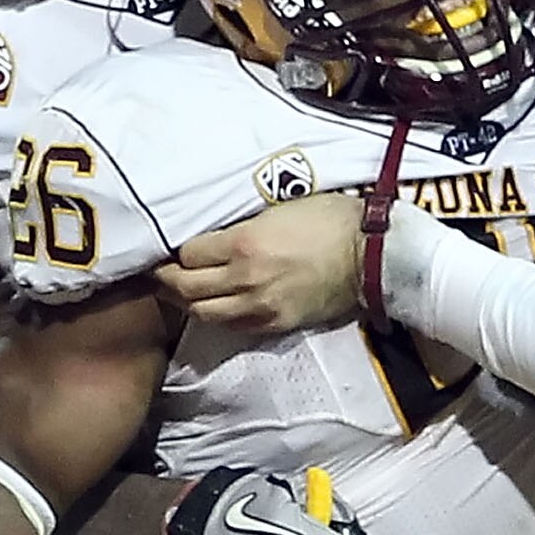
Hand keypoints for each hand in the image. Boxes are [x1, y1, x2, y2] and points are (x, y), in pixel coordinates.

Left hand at [158, 196, 367, 334]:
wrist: (371, 255)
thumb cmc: (330, 220)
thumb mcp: (279, 208)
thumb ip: (241, 226)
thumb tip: (213, 236)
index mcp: (244, 243)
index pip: (188, 254)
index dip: (178, 250)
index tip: (175, 246)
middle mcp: (245, 279)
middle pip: (186, 287)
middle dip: (168, 279)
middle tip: (162, 271)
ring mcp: (259, 307)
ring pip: (203, 313)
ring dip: (188, 302)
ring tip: (183, 291)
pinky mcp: (274, 325)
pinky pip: (231, 326)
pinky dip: (216, 316)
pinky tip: (215, 304)